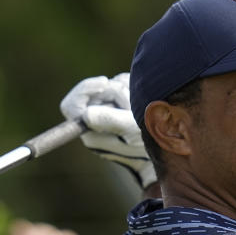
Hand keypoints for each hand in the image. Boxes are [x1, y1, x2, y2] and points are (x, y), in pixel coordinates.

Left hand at [60, 73, 156, 190]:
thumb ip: (109, 121)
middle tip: (131, 102)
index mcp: (89, 132)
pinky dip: (131, 89)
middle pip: (93, 93)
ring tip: (138, 107)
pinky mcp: (117, 108)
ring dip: (125, 90)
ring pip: (108, 88)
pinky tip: (141, 102)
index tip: (105, 83)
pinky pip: (119, 87)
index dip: (85, 89)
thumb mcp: (130, 131)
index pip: (71, 106)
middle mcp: (93, 123)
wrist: (164, 151)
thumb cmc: (146, 145)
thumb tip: (85, 115)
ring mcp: (105, 115)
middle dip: (114, 91)